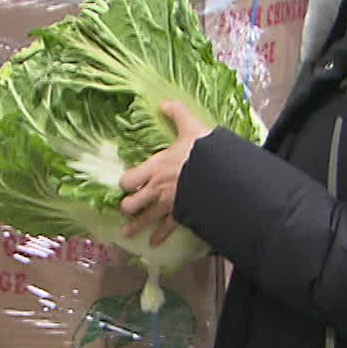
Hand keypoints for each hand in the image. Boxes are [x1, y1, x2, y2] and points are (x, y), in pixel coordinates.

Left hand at [118, 101, 214, 247]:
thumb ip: (177, 114)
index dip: (125, 183)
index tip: (126, 184)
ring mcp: (168, 205)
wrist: (221, 175)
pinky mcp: (181, 215)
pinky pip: (167, 229)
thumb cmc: (204, 152)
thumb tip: (165, 103)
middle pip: (131, 204)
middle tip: (126, 208)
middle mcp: (157, 189)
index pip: (128, 180)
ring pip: (145, 219)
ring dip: (135, 227)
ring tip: (128, 233)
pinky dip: (160, 237)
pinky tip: (154, 245)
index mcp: (155, 168)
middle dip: (127, 207)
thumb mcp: (191, 127)